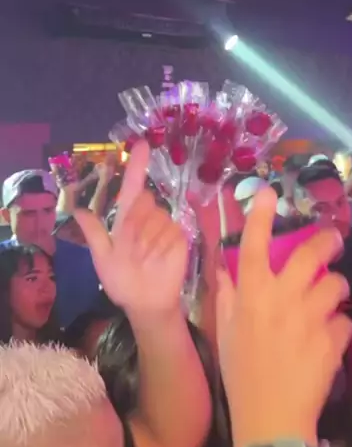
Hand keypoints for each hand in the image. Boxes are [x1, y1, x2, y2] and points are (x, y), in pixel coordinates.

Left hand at [74, 140, 187, 316]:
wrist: (146, 302)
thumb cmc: (123, 281)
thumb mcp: (102, 258)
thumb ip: (94, 233)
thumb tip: (77, 211)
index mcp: (127, 218)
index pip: (132, 186)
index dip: (137, 165)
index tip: (142, 144)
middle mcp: (147, 216)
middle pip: (144, 202)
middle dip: (136, 224)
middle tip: (131, 250)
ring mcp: (165, 224)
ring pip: (156, 217)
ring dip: (147, 240)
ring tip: (143, 259)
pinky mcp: (180, 235)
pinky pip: (170, 230)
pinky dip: (160, 245)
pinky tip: (157, 259)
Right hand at [216, 188, 351, 445]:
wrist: (271, 419)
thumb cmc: (241, 375)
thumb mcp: (225, 332)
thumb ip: (227, 295)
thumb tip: (224, 267)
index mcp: (250, 295)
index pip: (253, 245)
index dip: (260, 215)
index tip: (268, 191)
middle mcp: (281, 298)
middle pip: (309, 254)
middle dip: (326, 241)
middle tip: (333, 240)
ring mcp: (309, 318)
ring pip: (334, 285)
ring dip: (334, 288)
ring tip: (330, 298)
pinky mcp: (332, 340)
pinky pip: (343, 322)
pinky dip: (338, 328)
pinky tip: (328, 340)